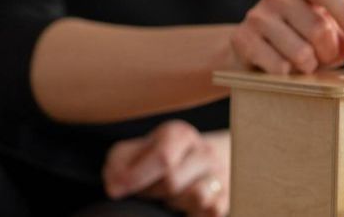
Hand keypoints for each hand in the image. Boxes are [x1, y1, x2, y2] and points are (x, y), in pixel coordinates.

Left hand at [102, 120, 229, 216]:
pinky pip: (213, 210)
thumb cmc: (159, 159)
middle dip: (151, 193)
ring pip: (198, 196)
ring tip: (169, 198)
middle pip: (173, 181)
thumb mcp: (134, 153)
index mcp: (180, 134)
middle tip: (146, 192)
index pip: (163, 157)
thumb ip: (118, 163)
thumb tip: (115, 186)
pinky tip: (185, 207)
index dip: (135, 178)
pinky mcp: (227, 198)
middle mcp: (204, 150)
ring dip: (175, 203)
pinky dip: (195, 213)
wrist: (200, 161)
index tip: (116, 190)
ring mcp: (220, 175)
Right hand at [230, 0, 343, 74]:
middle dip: (329, 53)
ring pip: (300, 53)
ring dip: (309, 67)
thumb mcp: (326, 30)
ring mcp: (257, 15)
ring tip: (303, 64)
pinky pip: (278, 67)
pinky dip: (288, 75)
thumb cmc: (301, 38)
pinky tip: (282, 69)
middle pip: (318, 28)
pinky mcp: (242, 39)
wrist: (252, 48)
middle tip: (326, 60)